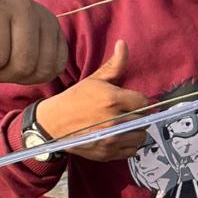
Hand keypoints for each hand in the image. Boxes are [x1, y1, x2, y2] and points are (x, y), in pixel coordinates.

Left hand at [0, 0, 68, 84]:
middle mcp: (23, 6)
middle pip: (23, 63)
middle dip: (2, 71)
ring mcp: (45, 17)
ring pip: (43, 67)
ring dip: (22, 74)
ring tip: (6, 59)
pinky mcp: (58, 31)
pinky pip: (58, 65)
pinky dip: (40, 72)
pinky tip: (23, 61)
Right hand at [36, 40, 146, 160]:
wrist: (53, 124)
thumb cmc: (75, 99)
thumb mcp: (94, 80)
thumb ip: (114, 65)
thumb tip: (123, 44)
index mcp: (112, 100)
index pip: (144, 102)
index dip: (140, 100)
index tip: (132, 101)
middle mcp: (113, 121)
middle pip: (144, 120)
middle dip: (138, 115)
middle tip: (127, 112)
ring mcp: (111, 139)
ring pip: (140, 136)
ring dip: (136, 130)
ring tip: (124, 124)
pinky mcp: (107, 153)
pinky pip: (132, 150)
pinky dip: (129, 144)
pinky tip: (119, 136)